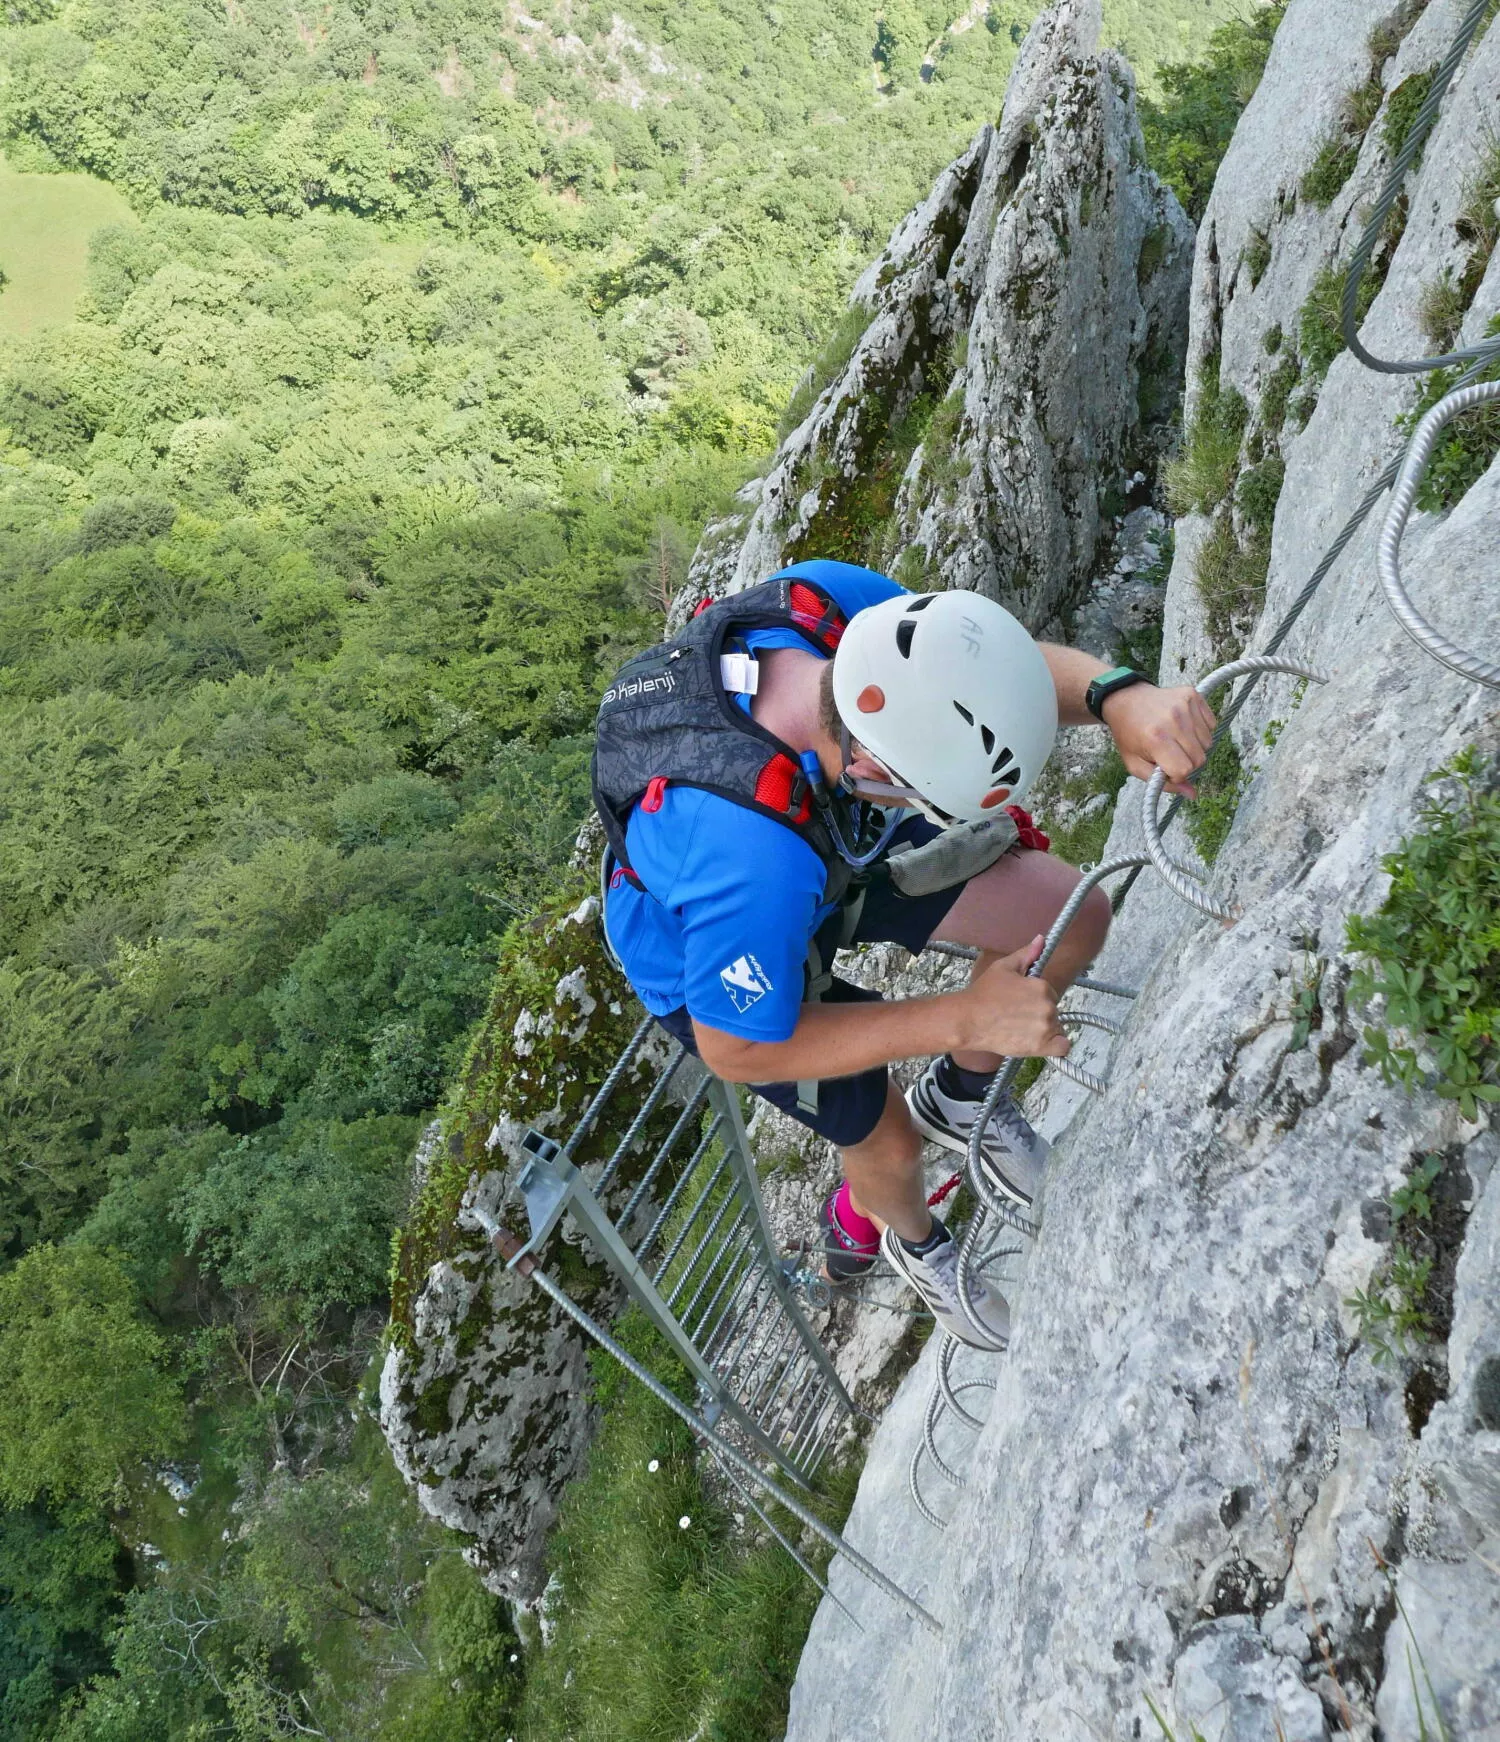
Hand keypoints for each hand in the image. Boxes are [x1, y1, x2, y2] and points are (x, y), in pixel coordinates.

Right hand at [957, 936, 1069, 1057]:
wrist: (967, 1020)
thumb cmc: (982, 994)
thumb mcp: (1003, 967)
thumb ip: (1027, 954)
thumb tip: (1041, 939)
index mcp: (1041, 986)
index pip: (1048, 993)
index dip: (1035, 998)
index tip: (1020, 1003)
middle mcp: (1047, 1006)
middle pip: (1052, 1010)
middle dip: (1038, 1013)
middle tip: (1017, 1016)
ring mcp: (1045, 1027)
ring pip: (1055, 1027)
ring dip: (1043, 1029)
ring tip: (1020, 1029)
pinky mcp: (1041, 1046)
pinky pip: (1062, 1047)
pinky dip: (1056, 1045)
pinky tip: (1041, 1042)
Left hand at [1102, 683, 1215, 797]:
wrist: (1125, 700)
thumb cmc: (1129, 735)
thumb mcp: (1135, 764)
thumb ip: (1162, 784)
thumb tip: (1192, 794)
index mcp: (1156, 739)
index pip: (1185, 770)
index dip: (1176, 775)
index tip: (1166, 768)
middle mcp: (1173, 720)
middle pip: (1199, 758)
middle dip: (1187, 763)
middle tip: (1171, 755)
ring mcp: (1185, 706)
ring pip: (1208, 743)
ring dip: (1194, 747)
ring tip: (1176, 740)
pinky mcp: (1192, 695)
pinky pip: (1212, 724)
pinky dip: (1201, 730)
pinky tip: (1183, 727)